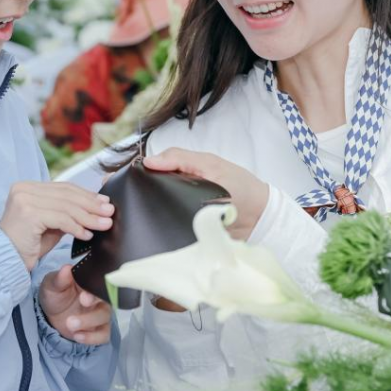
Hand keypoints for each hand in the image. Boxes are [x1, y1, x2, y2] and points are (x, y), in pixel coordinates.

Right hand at [0, 182, 113, 270]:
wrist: (6, 260)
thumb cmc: (29, 244)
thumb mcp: (50, 222)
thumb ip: (67, 211)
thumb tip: (97, 205)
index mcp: (28, 186)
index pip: (64, 187)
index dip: (86, 194)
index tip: (105, 202)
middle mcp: (24, 188)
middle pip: (67, 194)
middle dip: (92, 204)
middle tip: (110, 213)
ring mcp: (24, 199)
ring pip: (66, 206)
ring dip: (89, 217)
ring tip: (104, 224)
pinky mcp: (28, 213)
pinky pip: (60, 219)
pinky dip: (76, 227)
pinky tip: (87, 235)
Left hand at [39, 264, 112, 344]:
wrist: (51, 313)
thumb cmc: (55, 294)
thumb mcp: (51, 284)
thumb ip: (60, 278)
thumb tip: (66, 268)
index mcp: (89, 282)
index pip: (99, 282)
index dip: (94, 291)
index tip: (83, 297)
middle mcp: (98, 296)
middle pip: (107, 299)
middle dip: (94, 305)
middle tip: (82, 306)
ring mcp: (100, 312)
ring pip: (104, 317)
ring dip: (88, 322)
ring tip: (70, 324)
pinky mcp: (98, 329)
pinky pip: (103, 335)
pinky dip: (92, 337)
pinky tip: (77, 336)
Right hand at [143, 148, 268, 240]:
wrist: (260, 219)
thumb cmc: (240, 187)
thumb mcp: (210, 165)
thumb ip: (181, 159)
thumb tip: (148, 161)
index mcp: (185, 171)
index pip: (155, 169)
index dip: (142, 171)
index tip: (130, 176)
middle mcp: (181, 190)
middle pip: (154, 192)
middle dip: (145, 194)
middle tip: (135, 199)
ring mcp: (183, 211)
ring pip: (160, 211)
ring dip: (155, 212)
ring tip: (143, 215)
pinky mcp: (187, 231)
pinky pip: (170, 229)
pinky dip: (166, 227)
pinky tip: (159, 228)